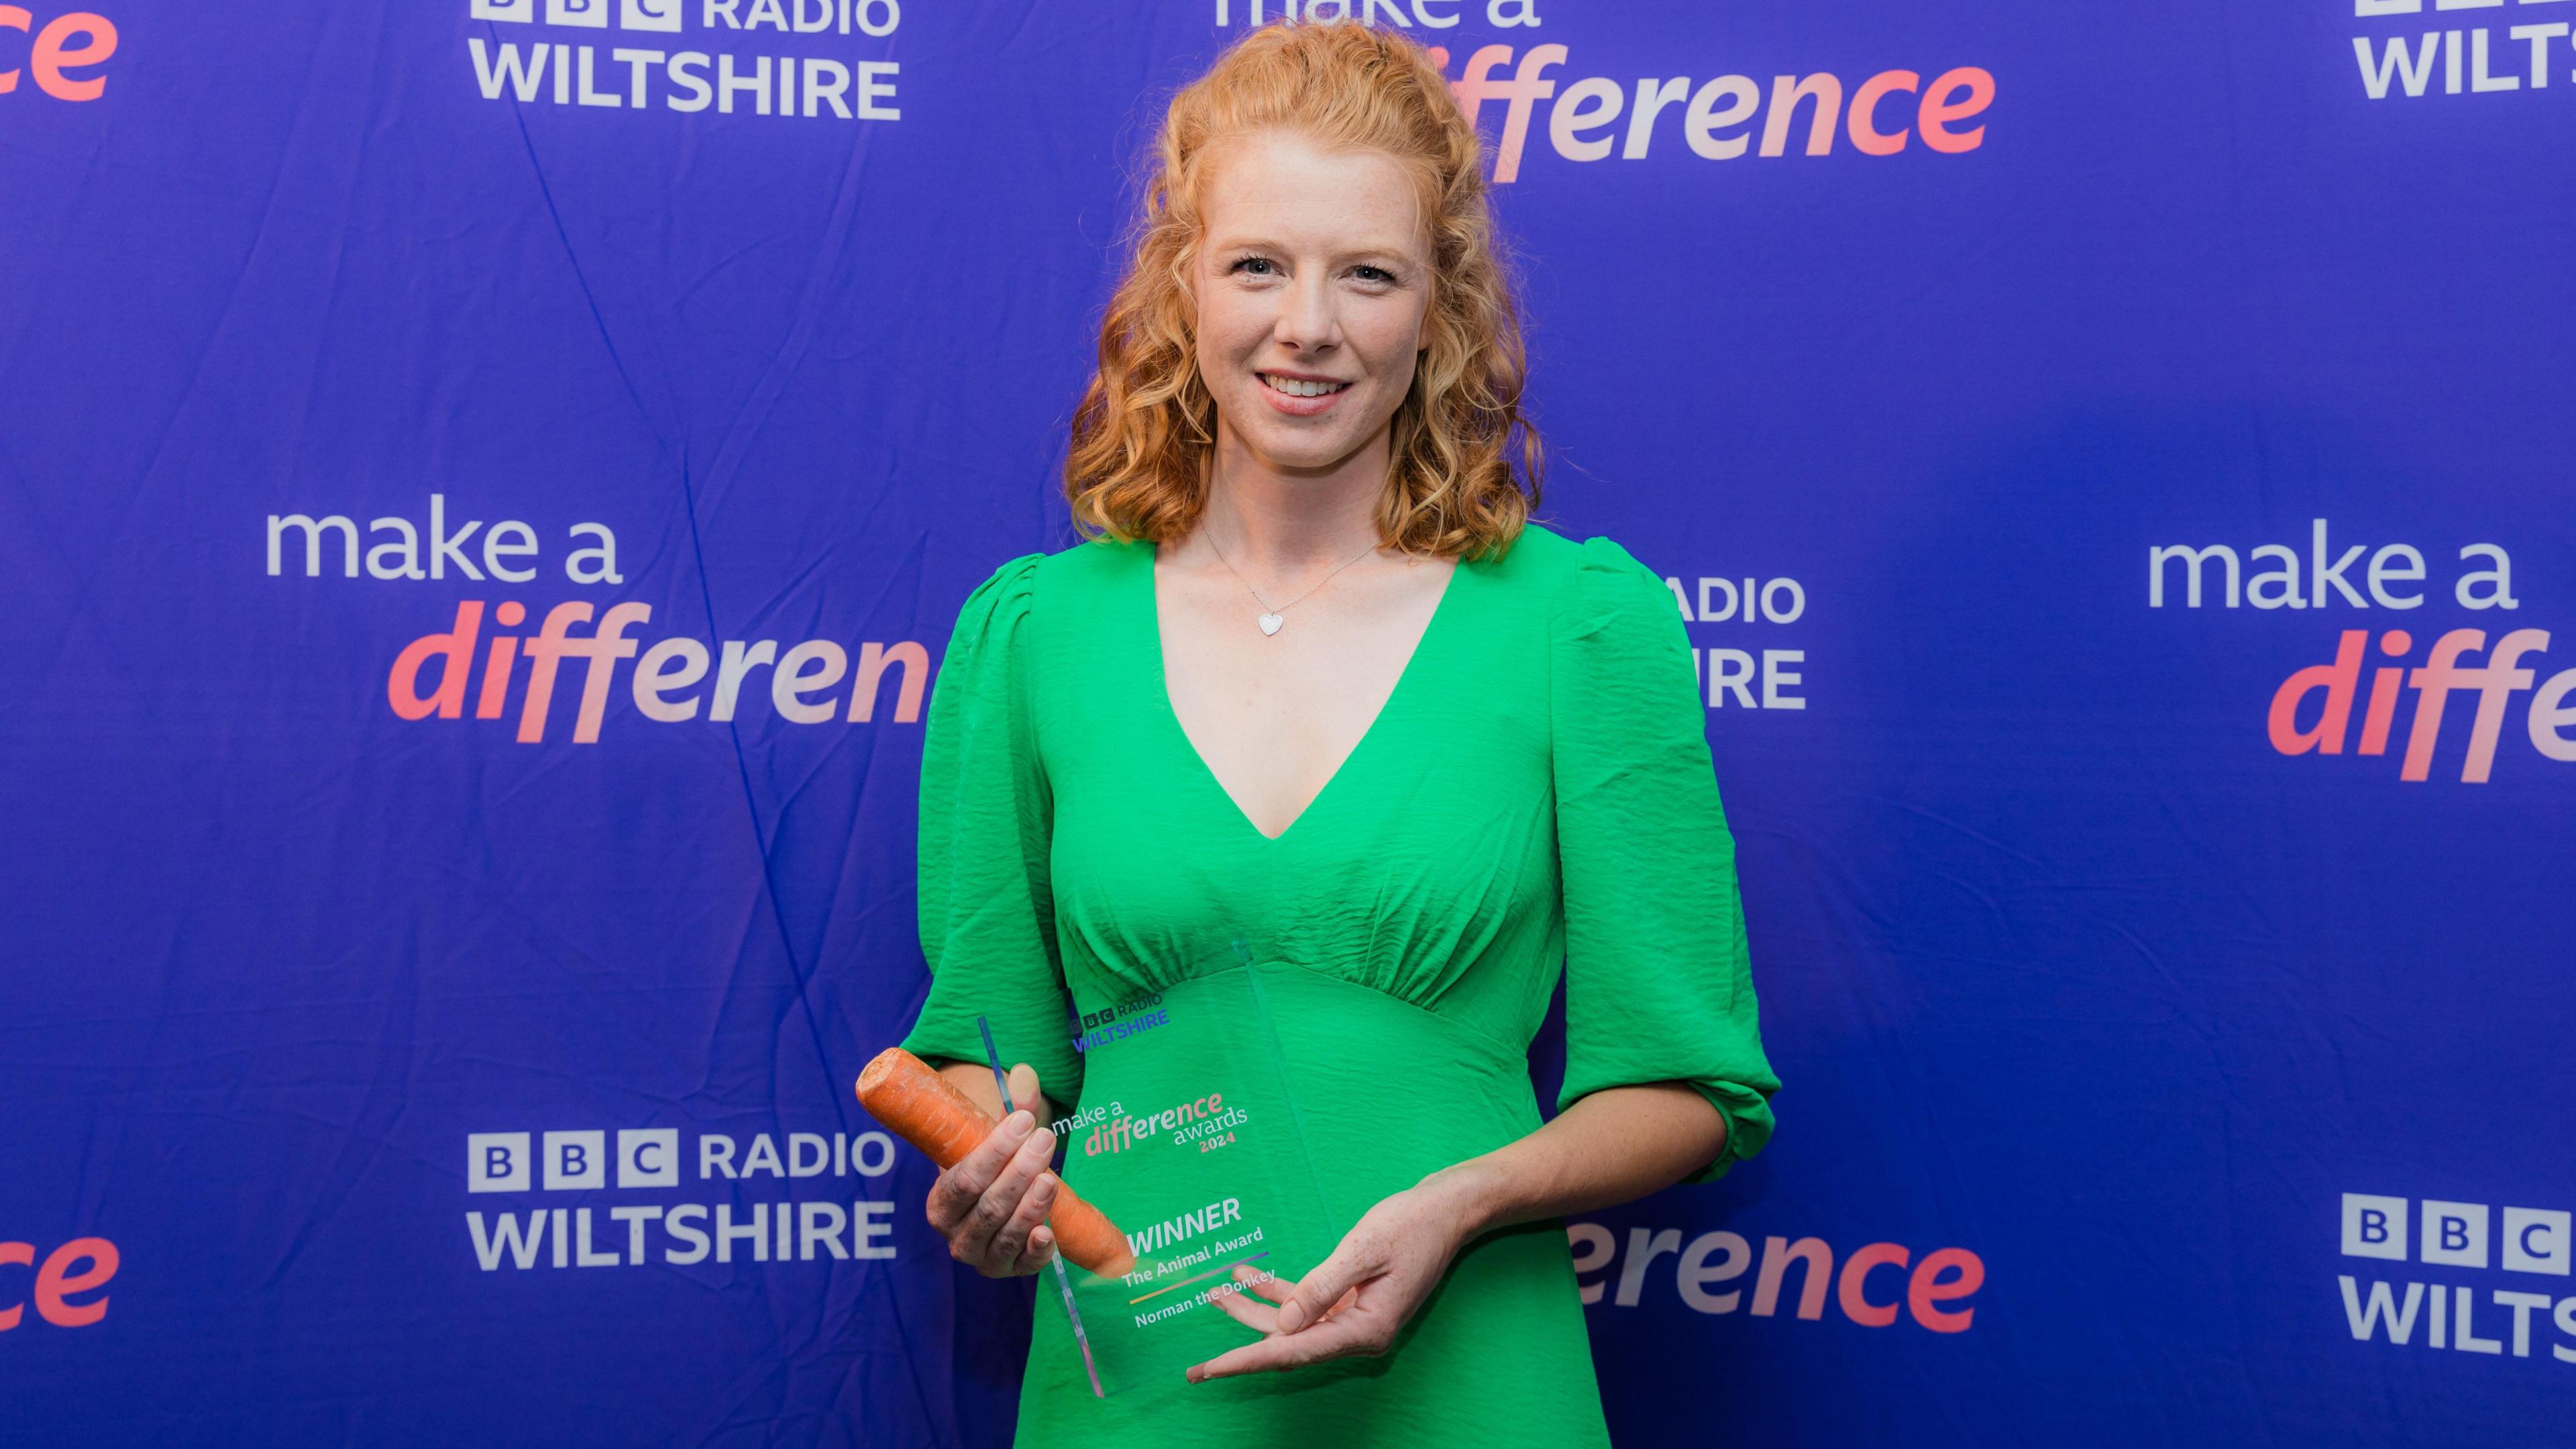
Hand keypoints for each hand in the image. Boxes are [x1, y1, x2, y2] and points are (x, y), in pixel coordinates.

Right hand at [924, 1063, 1060, 1277]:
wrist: (1005, 1200)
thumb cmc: (997, 1165)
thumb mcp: (998, 1138)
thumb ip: (1012, 1108)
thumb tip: (1025, 1075)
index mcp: (941, 1203)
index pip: (964, 1179)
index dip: (994, 1151)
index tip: (1023, 1121)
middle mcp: (956, 1236)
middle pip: (987, 1206)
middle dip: (1018, 1172)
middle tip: (1045, 1139)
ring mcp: (984, 1258)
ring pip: (1005, 1235)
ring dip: (1030, 1206)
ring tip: (1050, 1177)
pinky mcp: (1012, 1272)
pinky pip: (1024, 1266)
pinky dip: (1036, 1251)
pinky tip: (1049, 1233)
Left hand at [1185, 1170, 1485, 1381]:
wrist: (1445, 1210)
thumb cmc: (1411, 1225)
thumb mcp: (1364, 1250)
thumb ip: (1321, 1287)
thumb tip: (1283, 1324)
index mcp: (1365, 1330)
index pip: (1294, 1352)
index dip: (1247, 1361)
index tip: (1211, 1372)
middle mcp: (1357, 1333)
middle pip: (1288, 1346)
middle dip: (1241, 1345)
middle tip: (1196, 1368)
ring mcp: (1353, 1319)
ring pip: (1291, 1325)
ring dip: (1254, 1310)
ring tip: (1215, 1292)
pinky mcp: (1349, 1301)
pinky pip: (1304, 1305)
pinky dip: (1276, 1291)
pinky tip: (1247, 1276)